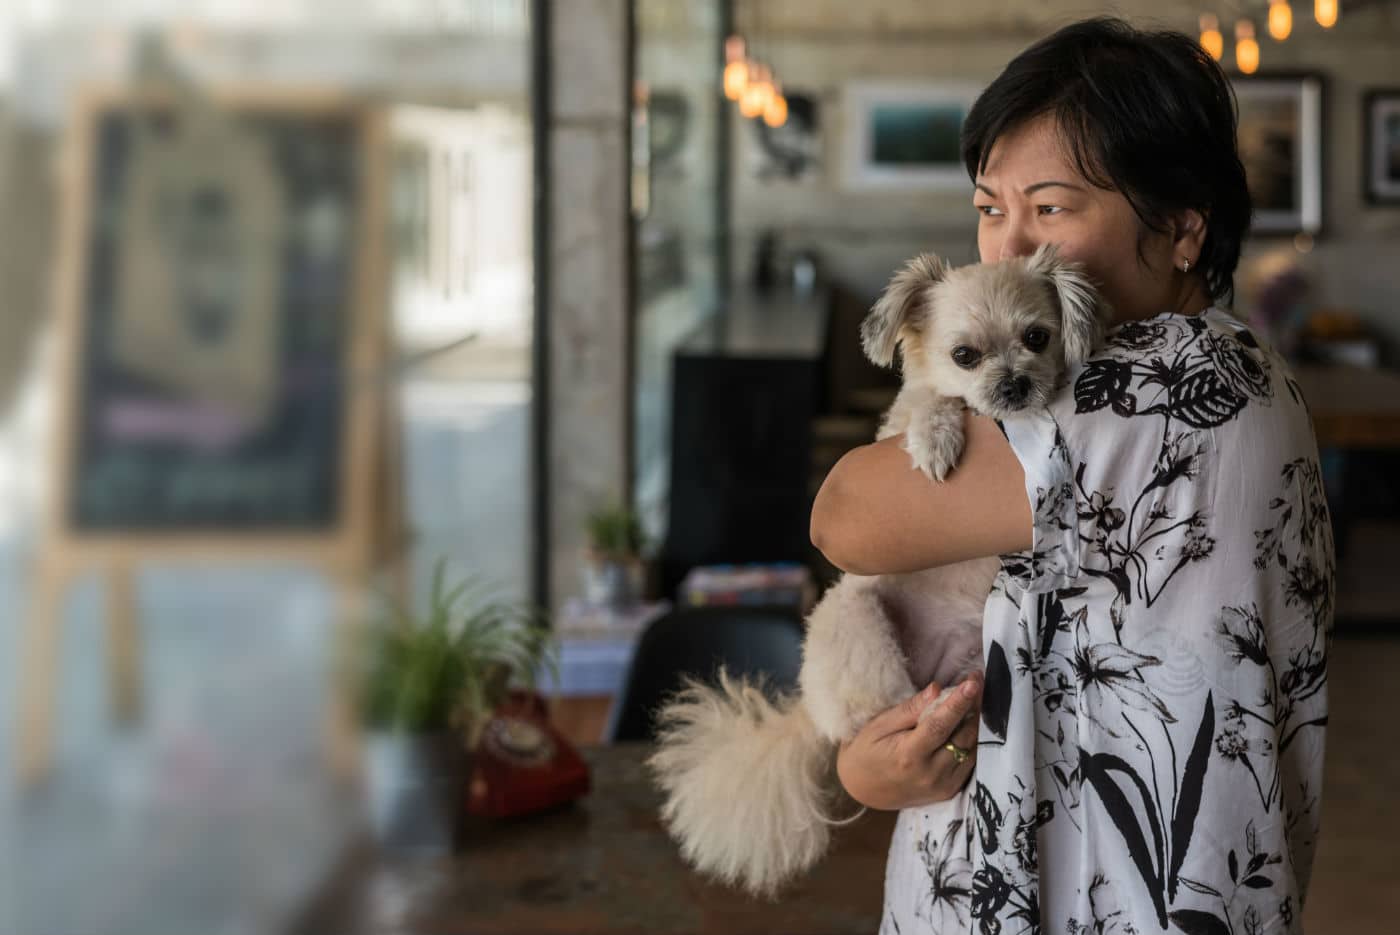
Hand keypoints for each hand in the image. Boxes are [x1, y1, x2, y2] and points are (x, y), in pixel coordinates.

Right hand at [835, 673, 982, 810]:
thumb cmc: (866, 752)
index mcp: (909, 755)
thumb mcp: (878, 725)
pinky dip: (971, 741)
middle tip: (975, 681)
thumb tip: (936, 690)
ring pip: (971, 749)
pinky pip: (970, 762)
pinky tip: (967, 723)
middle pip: (962, 736)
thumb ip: (909, 709)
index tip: (973, 682)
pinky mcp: (949, 791)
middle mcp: (930, 773)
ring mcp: (942, 785)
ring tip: (974, 698)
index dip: (958, 702)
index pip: (940, 725)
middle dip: (973, 706)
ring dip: (975, 722)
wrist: (863, 790)